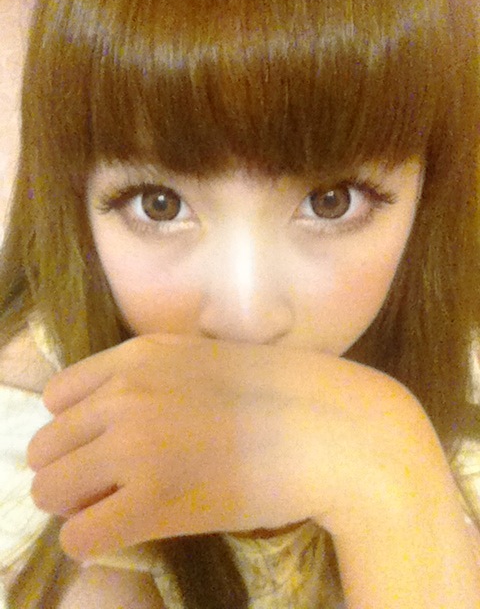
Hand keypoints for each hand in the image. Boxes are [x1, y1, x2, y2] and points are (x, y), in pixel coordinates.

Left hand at [27, 334, 435, 561]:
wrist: (333, 430)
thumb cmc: (280, 394)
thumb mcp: (202, 362)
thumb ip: (149, 379)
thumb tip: (106, 421)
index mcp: (137, 355)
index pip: (56, 397)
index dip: (77, 428)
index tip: (106, 446)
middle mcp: (125, 394)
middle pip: (45, 445)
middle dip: (72, 469)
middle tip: (114, 485)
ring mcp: (136, 445)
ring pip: (49, 489)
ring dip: (78, 503)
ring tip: (122, 506)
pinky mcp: (155, 500)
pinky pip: (80, 535)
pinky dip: (96, 539)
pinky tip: (130, 530)